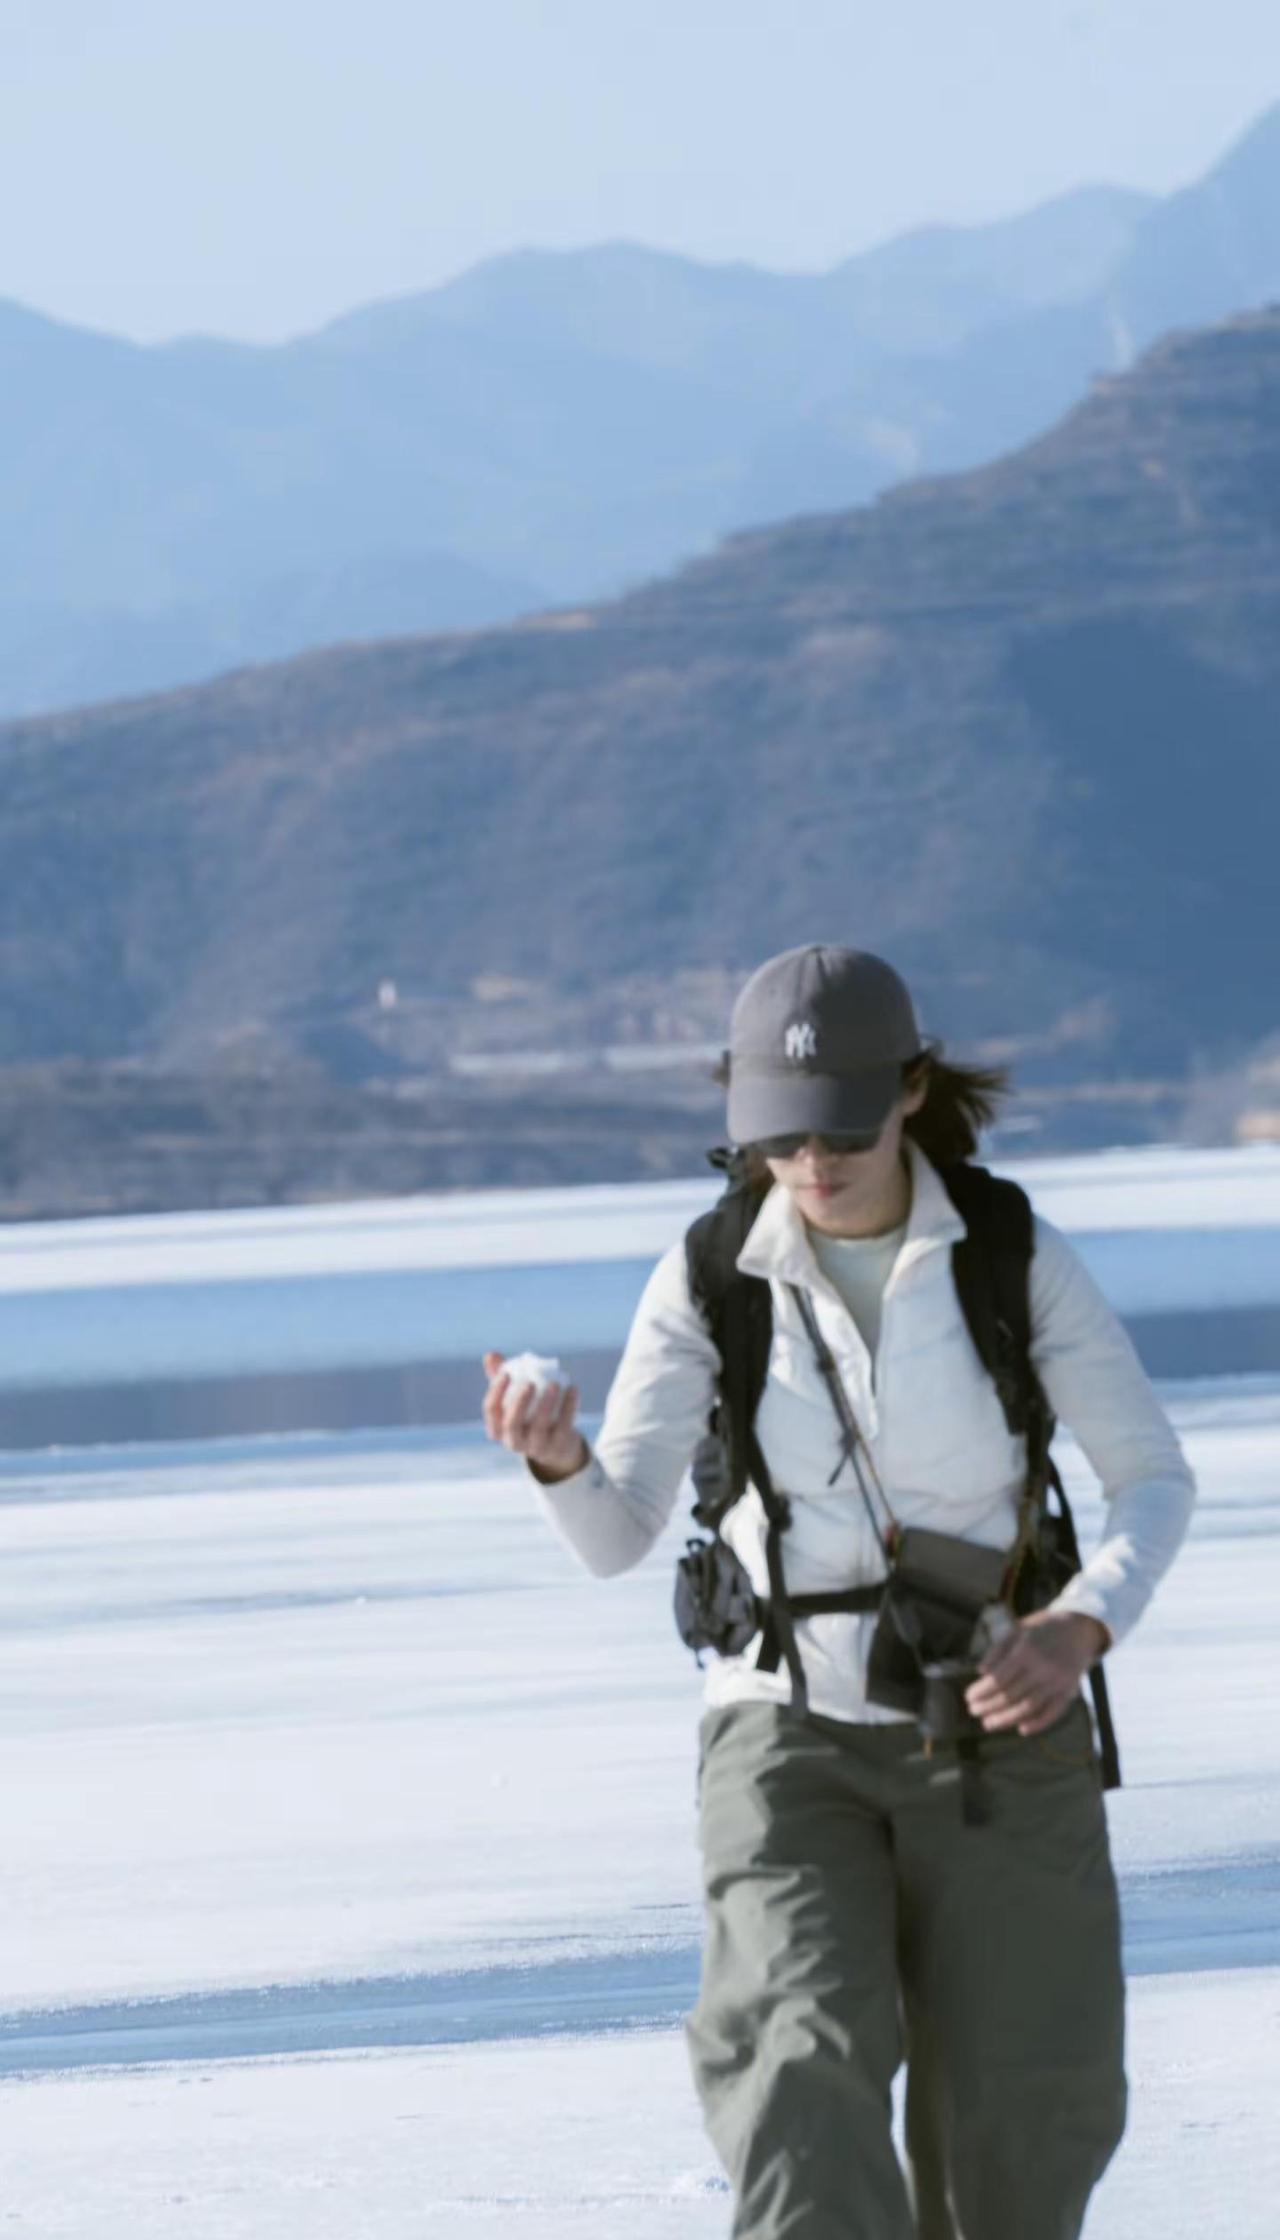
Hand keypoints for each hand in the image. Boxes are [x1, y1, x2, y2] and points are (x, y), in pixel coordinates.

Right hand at [481, 1351, 588, 1482]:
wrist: (557, 1444)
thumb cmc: (528, 1414)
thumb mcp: (514, 1397)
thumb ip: (500, 1377)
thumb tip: (491, 1355)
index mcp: (498, 1429)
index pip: (491, 1410)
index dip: (496, 1391)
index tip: (506, 1373)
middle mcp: (514, 1441)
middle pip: (512, 1424)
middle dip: (519, 1403)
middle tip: (530, 1383)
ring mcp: (536, 1446)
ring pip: (539, 1427)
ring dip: (546, 1405)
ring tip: (555, 1383)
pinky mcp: (558, 1446)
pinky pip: (564, 1427)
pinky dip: (569, 1407)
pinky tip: (573, 1388)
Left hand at [965, 1610, 1110, 1736]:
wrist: (1080, 1629)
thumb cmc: (1043, 1627)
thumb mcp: (1018, 1629)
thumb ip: (998, 1650)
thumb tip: (981, 1671)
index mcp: (1026, 1651)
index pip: (999, 1679)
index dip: (981, 1691)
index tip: (968, 1698)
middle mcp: (1042, 1669)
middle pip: (1011, 1695)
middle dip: (989, 1706)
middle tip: (973, 1712)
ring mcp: (1057, 1682)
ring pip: (1028, 1707)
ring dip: (1006, 1719)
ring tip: (988, 1724)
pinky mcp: (1069, 1691)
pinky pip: (1053, 1712)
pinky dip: (1038, 1723)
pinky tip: (1022, 1729)